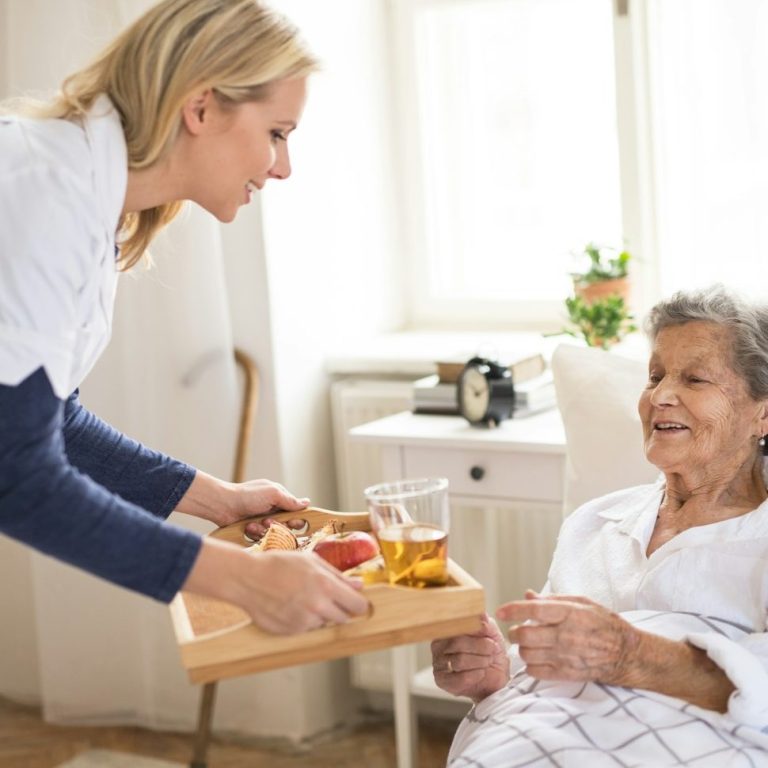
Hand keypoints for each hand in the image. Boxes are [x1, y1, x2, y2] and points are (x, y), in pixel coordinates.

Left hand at [177, 471, 309, 531]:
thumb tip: (307, 503)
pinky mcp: (253, 530)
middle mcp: (273, 510)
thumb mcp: (272, 494)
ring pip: (273, 534)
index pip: (297, 513)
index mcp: (280, 499)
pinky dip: (254, 533)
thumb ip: (290, 501)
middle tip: (268, 521)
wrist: (223, 505)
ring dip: (264, 529)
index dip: (296, 521)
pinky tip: (247, 527)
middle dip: (279, 526)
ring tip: (254, 523)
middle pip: (286, 526)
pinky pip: (261, 538)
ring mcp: (263, 521)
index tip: (293, 523)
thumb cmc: (247, 495)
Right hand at [184, 539, 369, 633]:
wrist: (247, 579)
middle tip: (325, 597)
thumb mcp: (311, 561)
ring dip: (320, 615)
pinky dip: (303, 621)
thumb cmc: (279, 565)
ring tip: (302, 598)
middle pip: (344, 618)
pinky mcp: (292, 633)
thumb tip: (359, 585)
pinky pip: (307, 629)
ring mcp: (304, 622)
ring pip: (324, 624)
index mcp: (326, 586)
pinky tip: (291, 606)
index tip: (356, 602)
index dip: (358, 604)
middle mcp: (318, 607)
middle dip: (339, 609)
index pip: (357, 606)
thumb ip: (338, 575)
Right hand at [431, 614, 509, 702]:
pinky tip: (481, 673)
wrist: (497, 676)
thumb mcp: (491, 633)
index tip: (488, 636)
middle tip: (492, 650)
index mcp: (446, 629)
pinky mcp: (441, 681)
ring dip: (480, 661)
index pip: (456, 625)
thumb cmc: (490, 652)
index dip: (475, 631)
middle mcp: (438, 644)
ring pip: (460, 661)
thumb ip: (484, 622)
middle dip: (480, 647)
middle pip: (457, 643)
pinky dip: (476, 675)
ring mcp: (437, 663)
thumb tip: (479, 614)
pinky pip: (460, 678)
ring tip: (487, 661)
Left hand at [498, 590, 638, 685]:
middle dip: (514, 633)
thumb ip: (552, 600)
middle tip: (516, 630)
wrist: (627, 653)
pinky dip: (530, 666)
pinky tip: (536, 658)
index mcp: (570, 614)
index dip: (514, 610)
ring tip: (527, 644)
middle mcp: (566, 636)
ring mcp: (566, 656)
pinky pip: (537, 672)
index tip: (500, 611)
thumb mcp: (582, 603)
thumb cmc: (604, 623)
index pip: (534, 611)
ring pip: (528, 654)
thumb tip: (527, 595)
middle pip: (526, 636)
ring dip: (522, 649)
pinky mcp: (567, 673)